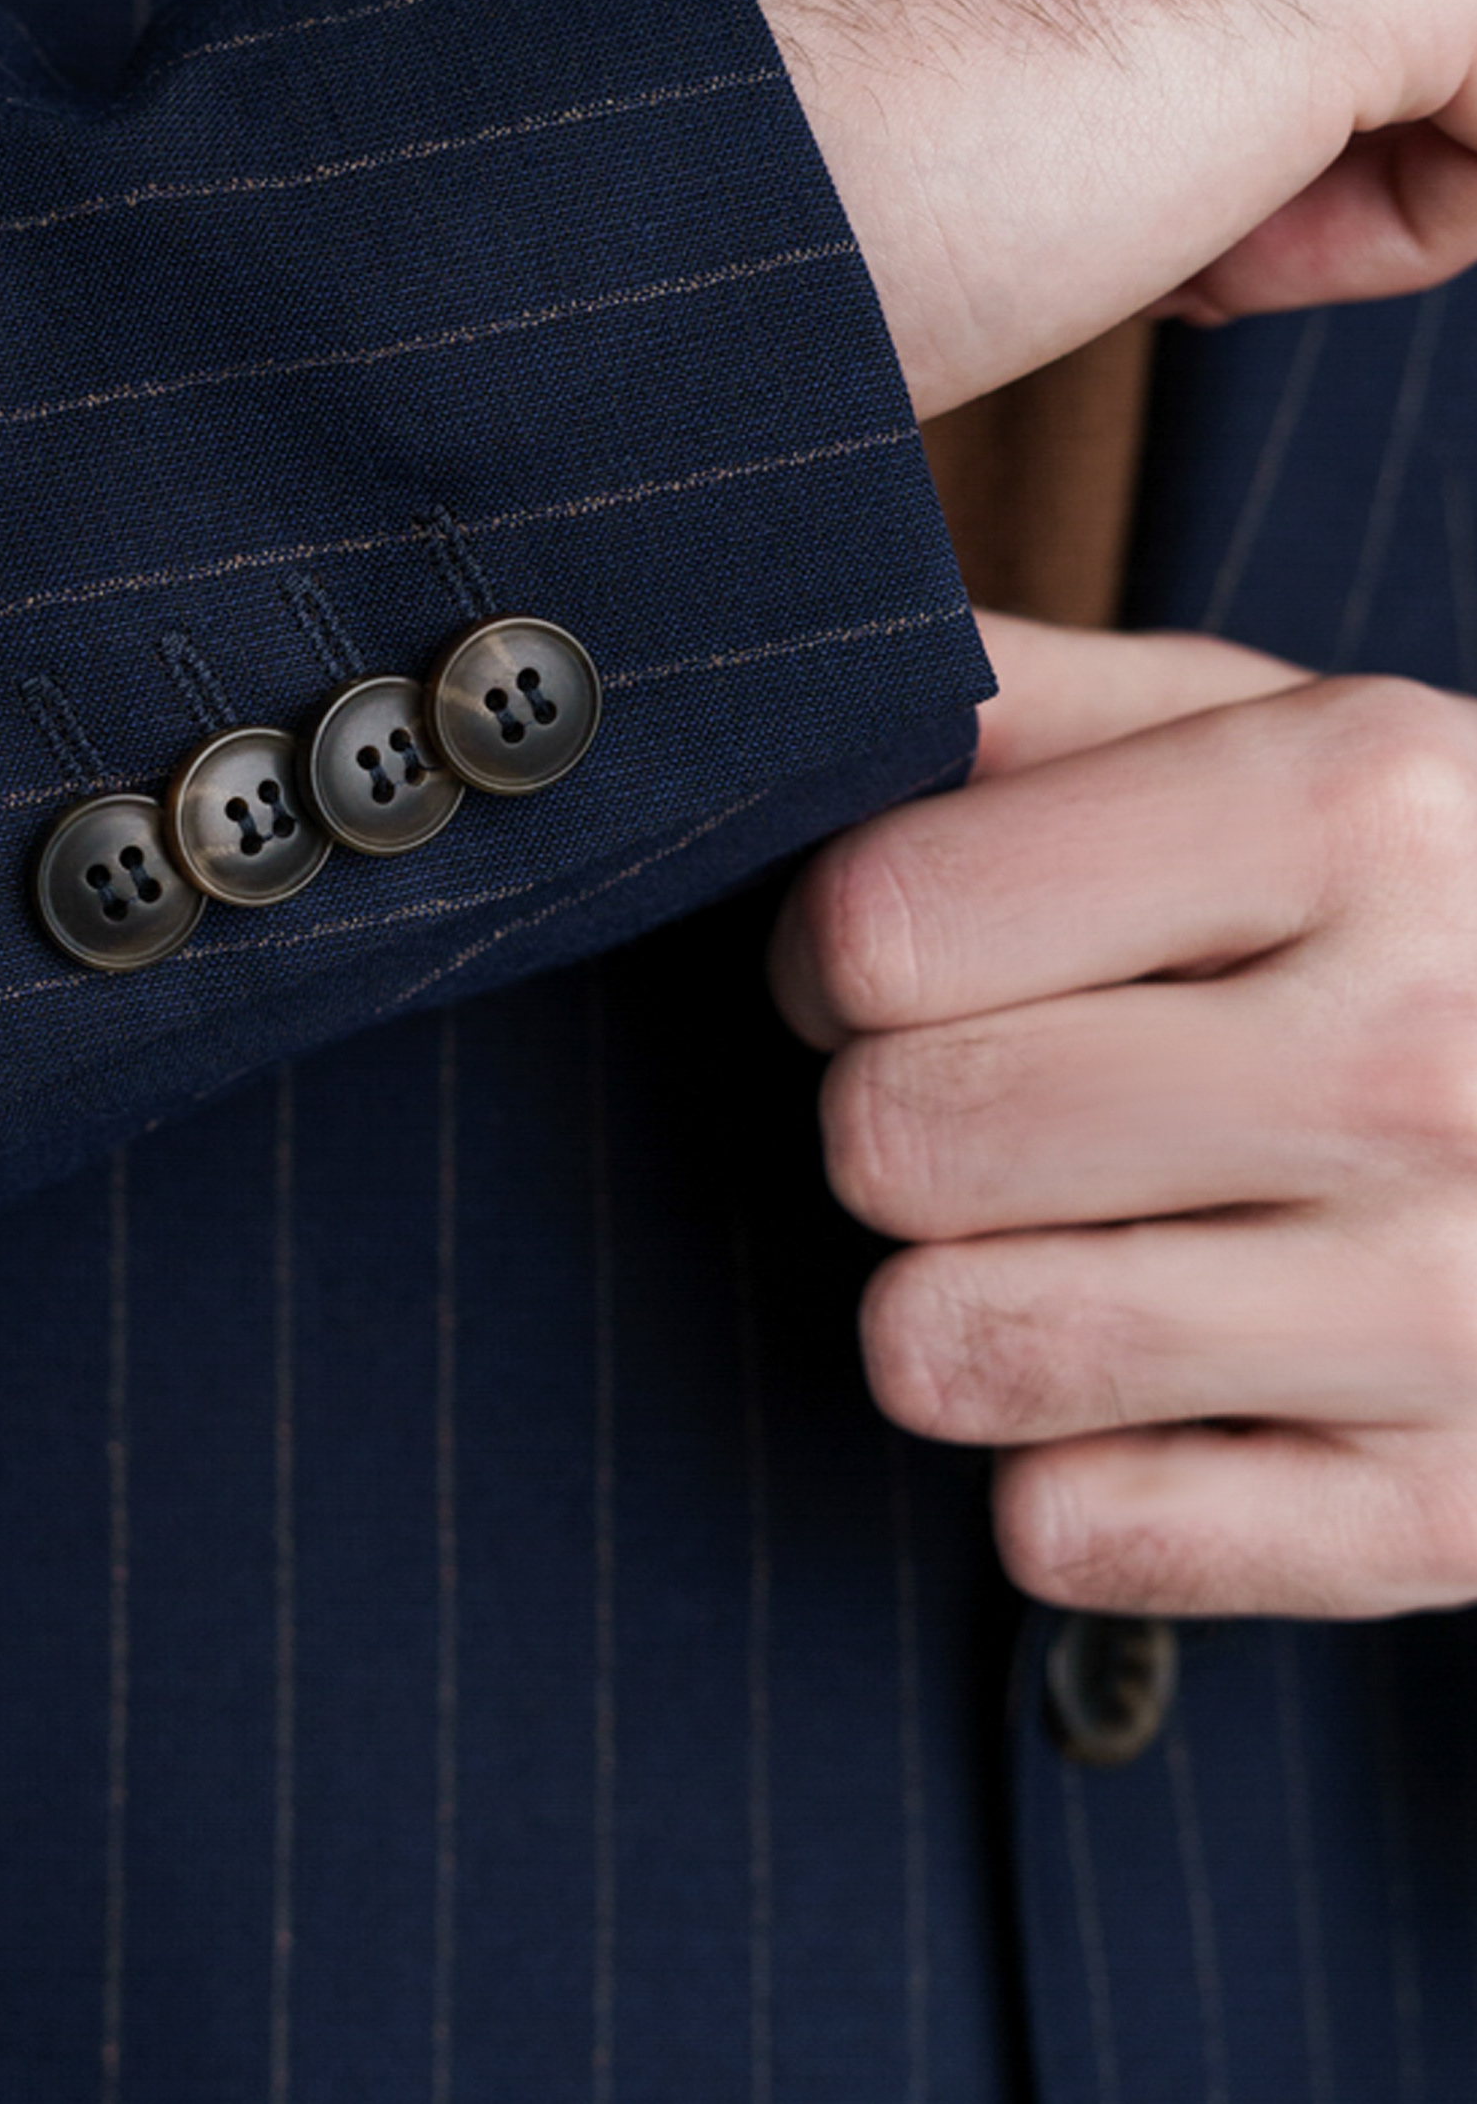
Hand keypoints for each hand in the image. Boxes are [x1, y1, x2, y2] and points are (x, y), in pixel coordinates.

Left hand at [769, 612, 1476, 1619]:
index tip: (894, 965)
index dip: (831, 954)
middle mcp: (1421, 1057)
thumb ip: (1022, 706)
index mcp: (1355, 808)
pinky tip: (1155, 1384)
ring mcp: (1452, 1304)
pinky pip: (1070, 1532)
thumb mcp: (1266, 737)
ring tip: (1056, 1235)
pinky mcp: (1446, 1511)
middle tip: (985, 1102)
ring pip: (953, 1345)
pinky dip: (1061, 1472)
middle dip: (889, 1122)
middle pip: (898, 1137)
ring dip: (945, 1302)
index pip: (879, 929)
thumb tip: (812, 694)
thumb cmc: (1408, 908)